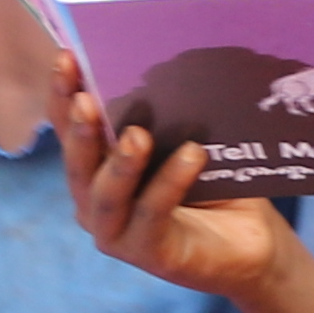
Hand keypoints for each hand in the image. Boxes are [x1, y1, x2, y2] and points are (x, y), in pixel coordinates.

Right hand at [61, 75, 303, 302]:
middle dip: (79, 130)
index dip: (62, 95)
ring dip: (120, 164)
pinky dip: (170, 184)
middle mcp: (95, 202)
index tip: (64, 58)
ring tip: (137, 136)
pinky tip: (192, 156)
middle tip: (85, 100)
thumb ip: (161, 116)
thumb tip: (157, 63)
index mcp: (96, 167)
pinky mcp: (150, 254)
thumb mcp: (182, 141)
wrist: (251, 240)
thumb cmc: (212, 184)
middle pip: (77, 164)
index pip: (69, 128)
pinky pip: (152, 216)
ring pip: (106, 197)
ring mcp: (117, 233)